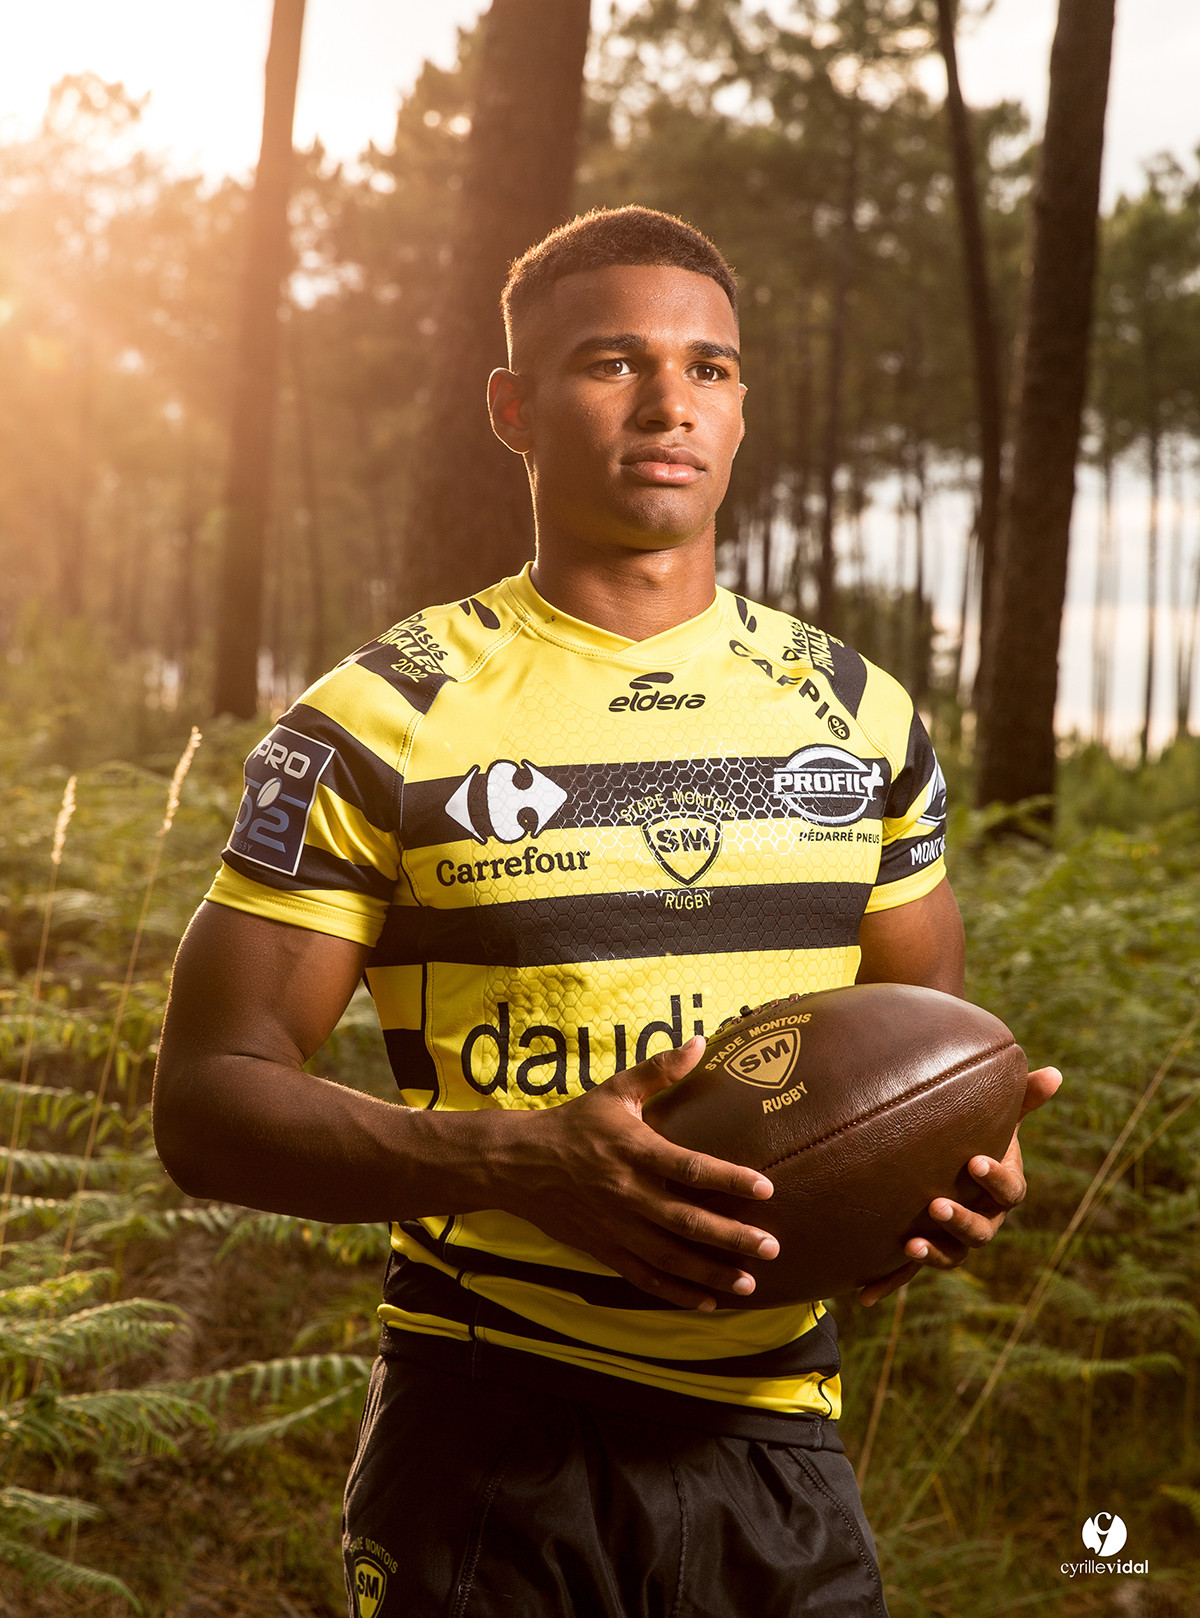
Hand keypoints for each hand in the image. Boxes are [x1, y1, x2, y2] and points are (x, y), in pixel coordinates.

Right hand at [493, 1036, 778, 1310]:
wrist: (518, 1163)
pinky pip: (644, 1277)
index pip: (690, 1167)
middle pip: (686, 1220)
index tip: (766, 1188)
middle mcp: (627, 1192)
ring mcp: (616, 1226)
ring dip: (711, 1272)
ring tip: (749, 1282)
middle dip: (731, 1237)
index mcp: (634, 1150)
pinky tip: (707, 1301)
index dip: (729, 1179)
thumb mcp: (616, 1091)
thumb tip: (702, 1042)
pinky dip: (676, 1292)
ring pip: (670, 1257)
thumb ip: (660, 1071)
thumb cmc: (575, 1123)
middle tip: (771, 1247)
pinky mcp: (604, 1249)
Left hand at [858, 1065, 1062, 1305]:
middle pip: (981, 1231)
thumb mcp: (998, 1116)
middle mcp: (985, 1220)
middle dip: (961, 1221)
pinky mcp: (924, 1248)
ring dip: (933, 1254)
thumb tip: (1055, 1073)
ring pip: (952, 1256)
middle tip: (936, 1204)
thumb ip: (1022, 1098)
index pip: (1009, 1190)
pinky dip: (888, 1282)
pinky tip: (862, 1295)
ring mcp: (954, 1240)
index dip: (994, 1178)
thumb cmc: (979, 1133)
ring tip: (911, 1245)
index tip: (974, 1161)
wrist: (949, 1161)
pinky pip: (908, 1272)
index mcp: (1003, 1190)